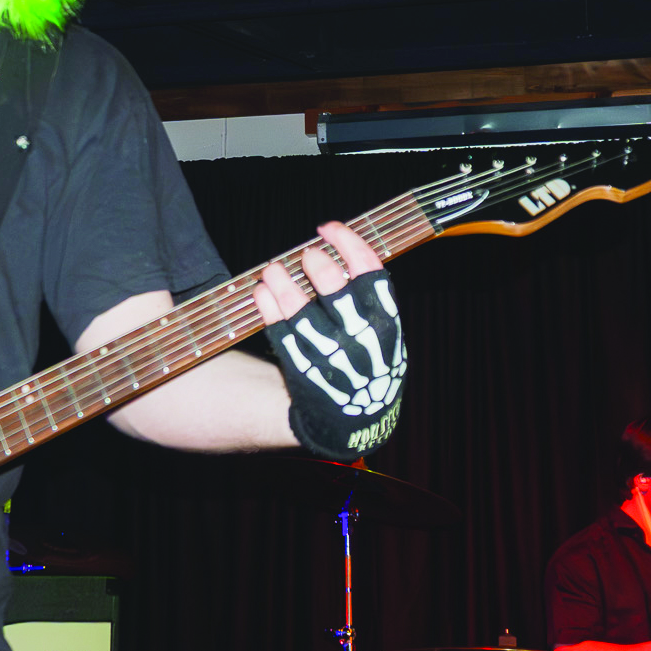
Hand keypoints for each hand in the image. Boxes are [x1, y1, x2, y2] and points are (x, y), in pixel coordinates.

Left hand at [255, 222, 406, 460]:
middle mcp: (361, 341)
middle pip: (337, 291)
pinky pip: (281, 336)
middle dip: (317, 264)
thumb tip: (338, 245)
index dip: (348, 244)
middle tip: (307, 254)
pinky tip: (262, 292)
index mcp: (387, 325)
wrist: (356, 422)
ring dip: (283, 285)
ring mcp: (331, 358)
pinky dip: (269, 310)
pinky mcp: (303, 372)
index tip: (328, 228)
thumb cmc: (371, 364)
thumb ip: (370, 296)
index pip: (371, 273)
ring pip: (302, 314)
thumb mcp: (386, 334)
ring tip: (272, 269)